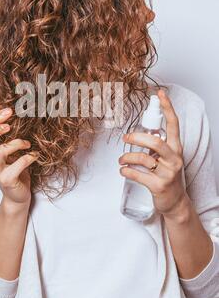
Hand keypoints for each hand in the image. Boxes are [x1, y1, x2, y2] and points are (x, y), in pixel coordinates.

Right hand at [0, 108, 37, 208]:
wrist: (17, 195)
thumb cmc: (14, 169)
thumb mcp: (9, 151)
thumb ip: (8, 138)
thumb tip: (19, 113)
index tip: (8, 111)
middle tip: (9, 125)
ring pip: (0, 152)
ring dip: (16, 143)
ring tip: (27, 144)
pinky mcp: (7, 181)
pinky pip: (17, 166)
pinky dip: (28, 157)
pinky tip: (35, 155)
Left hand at [119, 89, 189, 218]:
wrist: (175, 202)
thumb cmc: (166, 176)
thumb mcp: (166, 159)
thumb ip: (156, 146)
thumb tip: (136, 133)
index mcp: (176, 149)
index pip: (174, 124)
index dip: (167, 108)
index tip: (160, 94)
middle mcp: (174, 159)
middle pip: (155, 141)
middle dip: (137, 138)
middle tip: (125, 138)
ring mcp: (168, 173)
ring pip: (143, 159)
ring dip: (127, 158)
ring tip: (121, 160)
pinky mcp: (159, 186)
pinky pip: (138, 175)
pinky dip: (126, 172)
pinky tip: (123, 171)